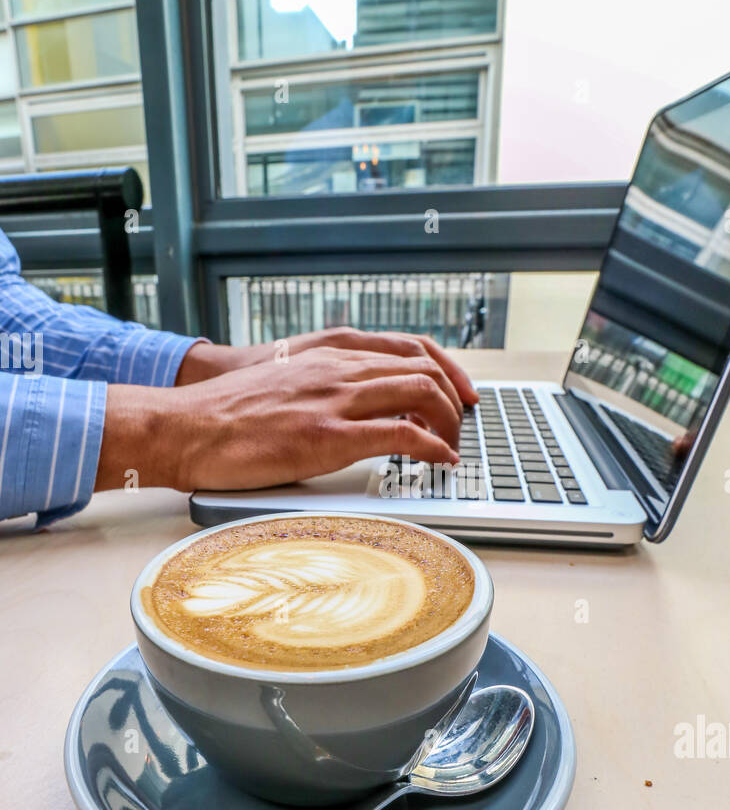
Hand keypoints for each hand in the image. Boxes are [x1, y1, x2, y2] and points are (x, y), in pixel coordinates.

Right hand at [97, 343, 462, 493]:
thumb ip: (323, 386)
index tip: (462, 392)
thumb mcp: (285, 383)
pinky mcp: (329, 436)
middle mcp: (339, 368)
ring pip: (420, 394)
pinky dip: (433, 447)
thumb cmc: (228, 414)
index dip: (447, 370)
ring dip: (448, 423)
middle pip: (424, 369)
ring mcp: (336, 400)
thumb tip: (354, 408)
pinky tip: (439, 461)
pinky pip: (401, 434)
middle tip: (463, 425)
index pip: (410, 348)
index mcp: (329, 354)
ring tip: (453, 446)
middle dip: (454, 399)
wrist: (187, 427)